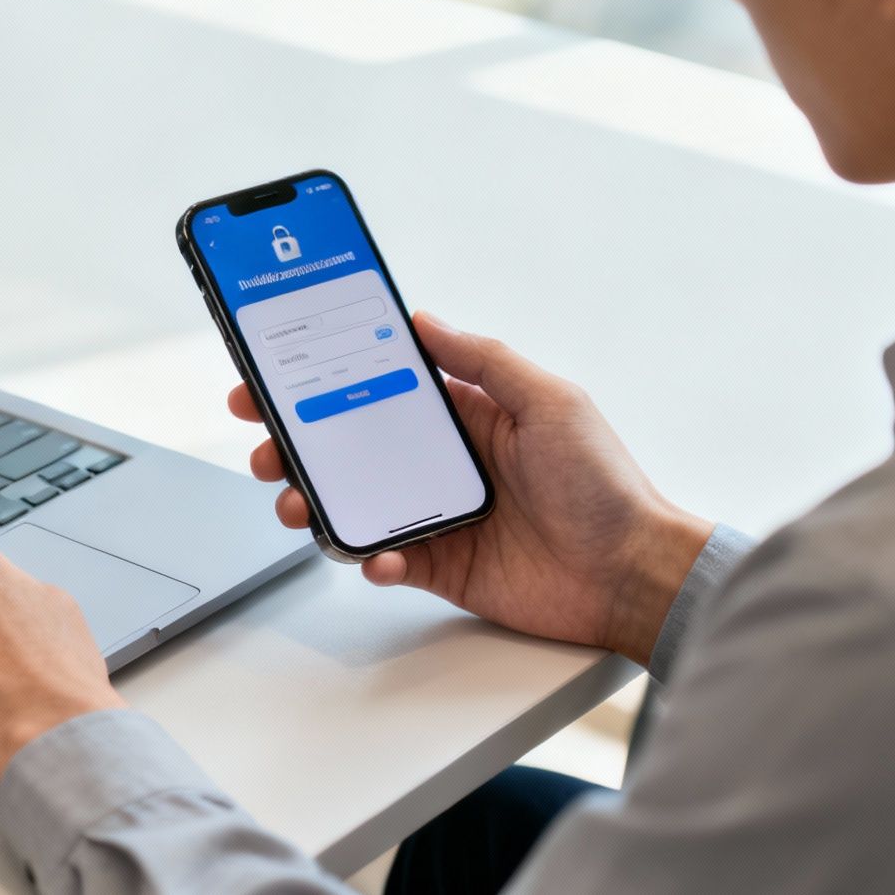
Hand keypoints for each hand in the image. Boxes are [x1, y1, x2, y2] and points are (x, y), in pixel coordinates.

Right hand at [229, 312, 712, 665]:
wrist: (632, 574)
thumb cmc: (604, 484)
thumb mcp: (548, 400)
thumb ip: (483, 359)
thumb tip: (423, 320)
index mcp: (465, 415)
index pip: (378, 388)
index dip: (323, 380)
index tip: (276, 375)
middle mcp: (442, 463)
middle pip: (348, 447)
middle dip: (294, 443)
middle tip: (262, 444)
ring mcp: (437, 516)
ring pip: (352, 503)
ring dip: (313, 500)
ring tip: (294, 501)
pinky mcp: (440, 567)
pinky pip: (383, 559)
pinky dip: (368, 557)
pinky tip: (377, 553)